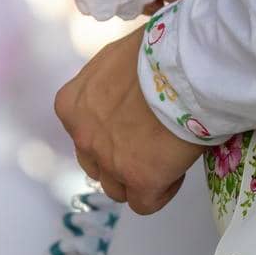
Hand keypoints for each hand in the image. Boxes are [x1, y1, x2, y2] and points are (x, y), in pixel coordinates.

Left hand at [56, 29, 205, 214]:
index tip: (139, 124)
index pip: (85, 135)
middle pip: (97, 166)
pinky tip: (176, 170)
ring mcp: (109, 162)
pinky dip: (161, 191)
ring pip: (117, 189)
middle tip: (151, 144)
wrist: (185, 65)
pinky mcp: (140, 179)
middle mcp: (83, 136)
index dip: (114, 133)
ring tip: (167, 157)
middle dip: (120, 159)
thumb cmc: (159, 50)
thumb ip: (110, 84)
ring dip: (139, 177)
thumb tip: (129, 91)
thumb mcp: (117, 59)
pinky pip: (145, 203)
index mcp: (71, 105)